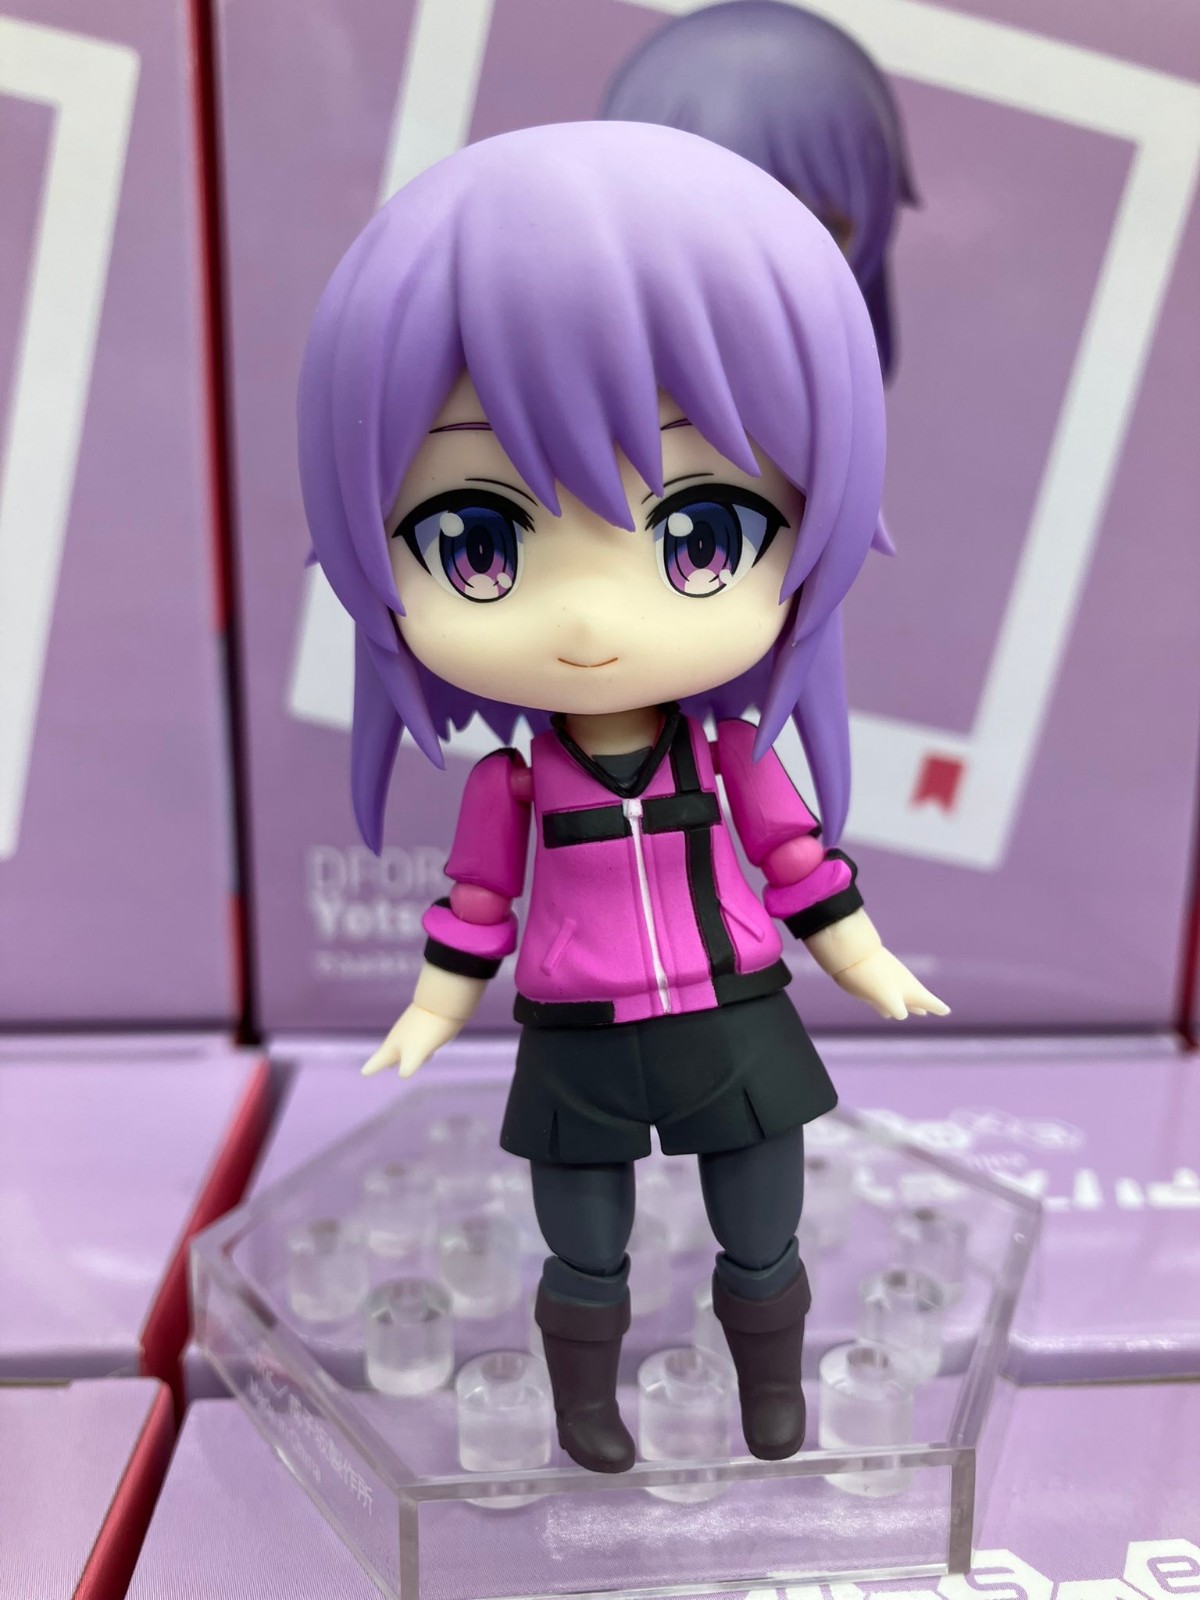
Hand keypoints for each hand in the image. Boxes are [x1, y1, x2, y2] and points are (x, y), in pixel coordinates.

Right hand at [361, 1004, 465, 1078]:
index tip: (363, 1073)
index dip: (371, 1067)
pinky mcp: (428, 1029)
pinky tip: (428, 1053)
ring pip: (405, 1048)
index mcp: (392, 1046)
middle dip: (388, 1061)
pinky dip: (420, 1050)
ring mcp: (413, 1033)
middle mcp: (400, 1039)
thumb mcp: (413, 1054)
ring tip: (401, 1062)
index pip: (377, 1060)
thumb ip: (406, 1068)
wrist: (442, 1003)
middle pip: (391, 1053)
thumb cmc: (423, 1031)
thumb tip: (403, 1073)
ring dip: (403, 1056)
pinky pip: (420, 1043)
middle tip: (386, 1066)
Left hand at [832, 948, 949, 1020]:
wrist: (851, 953)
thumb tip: (901, 1014)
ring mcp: (886, 985)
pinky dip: (887, 1009)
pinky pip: (882, 1001)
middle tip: (942, 1010)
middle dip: (925, 1006)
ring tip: (918, 1013)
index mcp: (911, 989)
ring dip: (908, 1007)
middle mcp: (901, 987)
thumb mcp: (889, 996)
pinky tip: (885, 1015)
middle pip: (917, 1000)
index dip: (938, 1007)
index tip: (947, 1011)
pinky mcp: (869, 988)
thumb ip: (898, 1009)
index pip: (929, 1001)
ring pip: (901, 999)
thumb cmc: (874, 976)